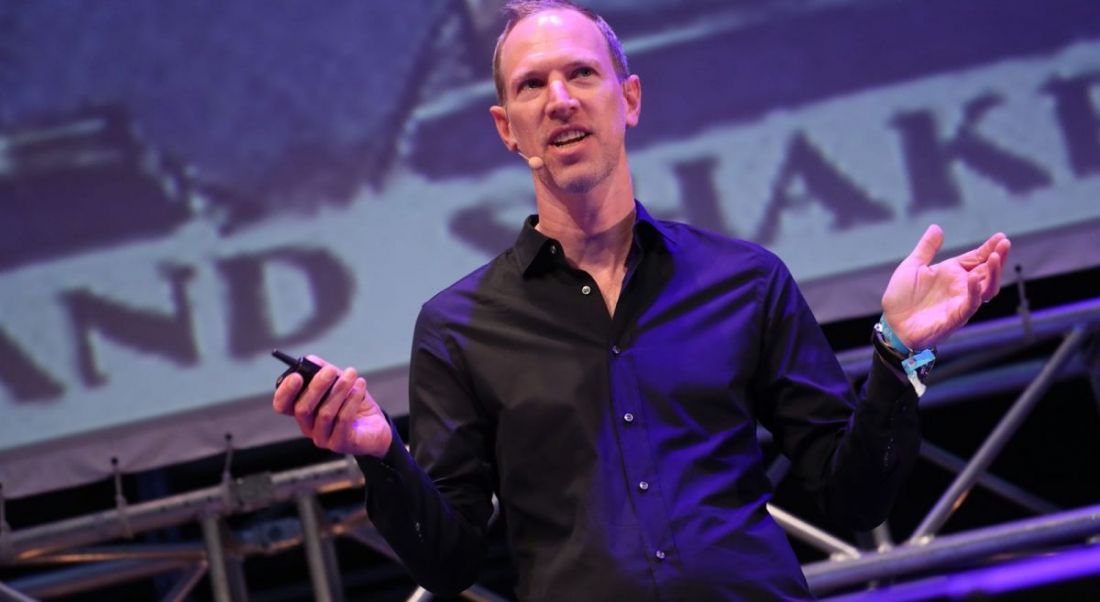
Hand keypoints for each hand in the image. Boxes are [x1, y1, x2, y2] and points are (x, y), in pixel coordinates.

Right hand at [272, 355, 392, 456]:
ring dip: (339, 390)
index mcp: (302, 411)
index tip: (296, 376)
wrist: (376, 425)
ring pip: (324, 413)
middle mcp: (308, 427)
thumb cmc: (353, 402)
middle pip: (302, 409)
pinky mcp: (340, 444)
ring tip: (352, 375)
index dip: (285, 392)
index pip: (282, 405)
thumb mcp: (338, 382)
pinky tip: (360, 386)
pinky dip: (351, 400)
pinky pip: (343, 421)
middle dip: (317, 387)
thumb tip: (310, 360)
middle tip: (331, 371)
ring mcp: (323, 438)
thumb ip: (322, 370)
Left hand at [882, 225, 1010, 349]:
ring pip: (986, 288)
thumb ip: (926, 249)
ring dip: (993, 273)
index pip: (976, 258)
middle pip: (987, 271)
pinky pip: (970, 304)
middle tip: (1005, 243)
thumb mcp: (912, 267)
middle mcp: (960, 287)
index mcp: (951, 273)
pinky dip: (974, 292)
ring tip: (995, 257)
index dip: (989, 248)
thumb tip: (937, 228)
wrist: (891, 325)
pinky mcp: (955, 317)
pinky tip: (974, 279)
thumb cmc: (902, 299)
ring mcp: (959, 302)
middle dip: (998, 258)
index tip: (1001, 236)